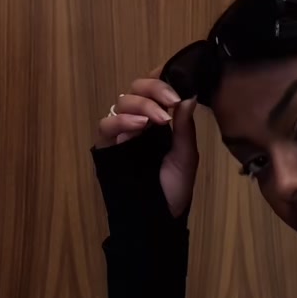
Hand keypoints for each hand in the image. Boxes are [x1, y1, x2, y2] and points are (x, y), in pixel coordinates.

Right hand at [95, 78, 199, 218]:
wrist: (158, 219)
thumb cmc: (174, 189)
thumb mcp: (185, 157)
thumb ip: (184, 127)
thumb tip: (190, 95)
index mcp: (159, 119)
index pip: (155, 87)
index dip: (161, 78)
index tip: (177, 83)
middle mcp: (139, 121)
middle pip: (136, 88)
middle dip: (153, 90)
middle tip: (170, 101)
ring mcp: (121, 133)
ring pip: (121, 102)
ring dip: (139, 105)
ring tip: (157, 119)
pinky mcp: (106, 146)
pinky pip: (106, 125)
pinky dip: (122, 121)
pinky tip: (138, 126)